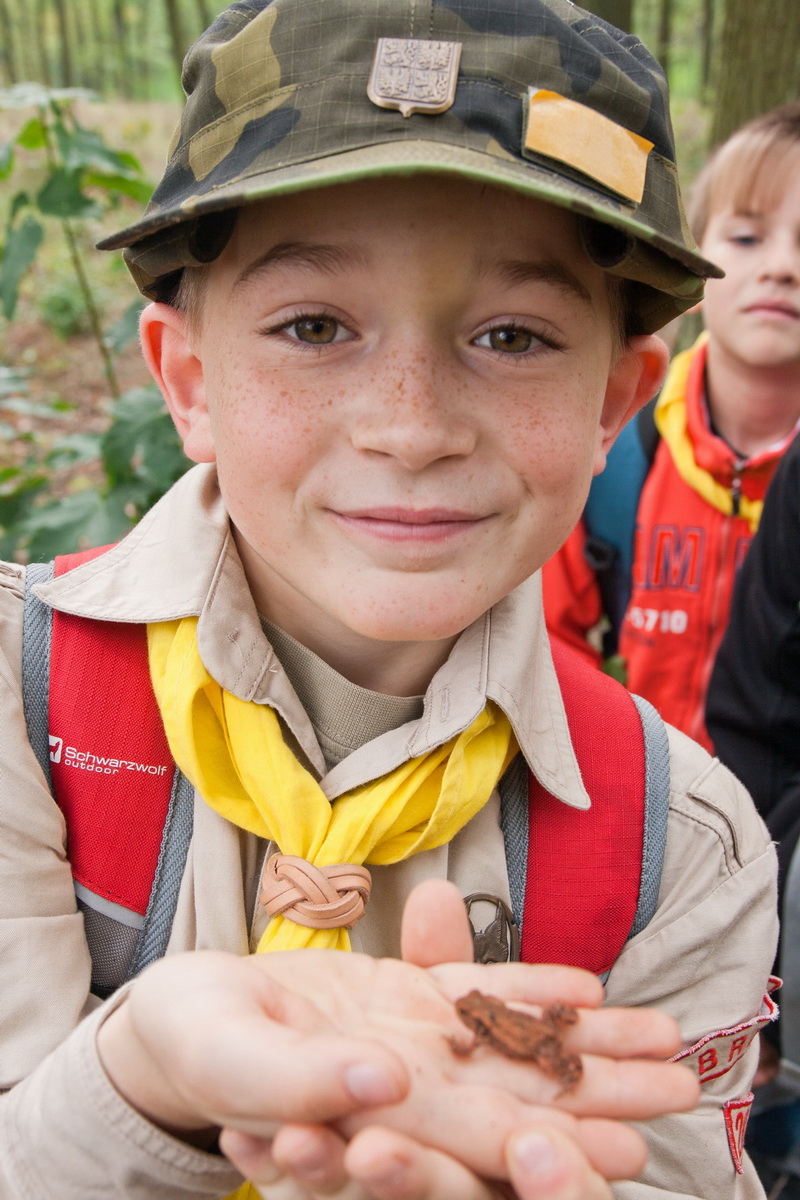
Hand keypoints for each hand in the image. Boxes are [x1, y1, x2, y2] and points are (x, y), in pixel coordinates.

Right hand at [98, 879, 696, 1189]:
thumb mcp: (238, 1065)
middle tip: (677, 1087)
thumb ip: (305, 1079)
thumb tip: (383, 1081)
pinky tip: (583, 986)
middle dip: (600, 1102)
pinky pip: (478, 997)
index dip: (549, 1152)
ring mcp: (416, 1044)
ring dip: (589, 1045)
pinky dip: (528, 990)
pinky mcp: (406, 999)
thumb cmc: (197, 1048)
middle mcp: (412, 1095)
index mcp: (373, 1128)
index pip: (476, 1151)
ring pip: (516, 1050)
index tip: (619, 1148)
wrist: (189, 1016)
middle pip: (522, 1107)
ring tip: (661, 1034)